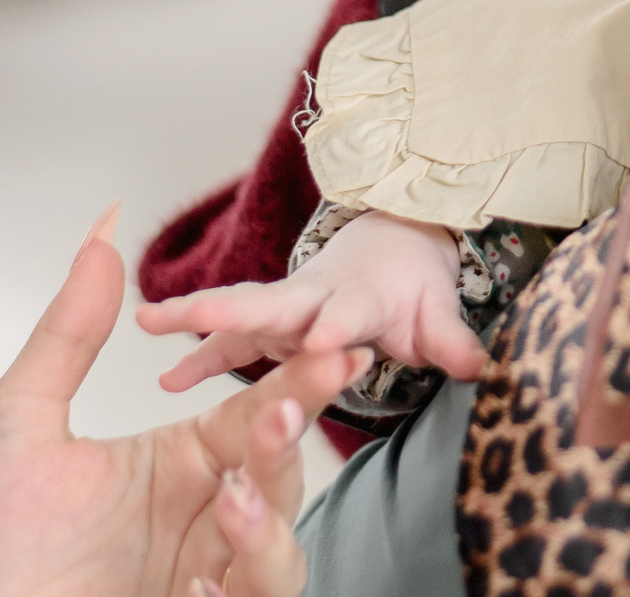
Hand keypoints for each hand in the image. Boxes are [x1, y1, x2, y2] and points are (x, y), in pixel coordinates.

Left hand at [0, 204, 345, 596]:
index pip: (255, 409)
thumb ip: (69, 333)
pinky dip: (247, 585)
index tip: (330, 344)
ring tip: (235, 500)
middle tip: (282, 406)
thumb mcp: (17, 424)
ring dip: (271, 521)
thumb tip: (102, 234)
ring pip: (282, 548)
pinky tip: (206, 576)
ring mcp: (204, 576)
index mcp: (177, 463)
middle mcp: (202, 518)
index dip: (296, 378)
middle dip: (293, 435)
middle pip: (281, 471)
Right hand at [138, 209, 486, 392]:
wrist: (390, 251)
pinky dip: (197, 354)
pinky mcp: (267, 324)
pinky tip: (163, 378)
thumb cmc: (411, 286)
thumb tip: (483, 367)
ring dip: (194, 317)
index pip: (346, 313)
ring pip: (237, 311)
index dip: (334, 327)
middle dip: (236, 307)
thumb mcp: (438, 314)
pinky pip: (227, 339)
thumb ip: (452, 342)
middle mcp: (314, 298)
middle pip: (274, 301)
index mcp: (358, 298)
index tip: (318, 340)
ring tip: (146, 322)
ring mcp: (285, 309)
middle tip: (198, 310)